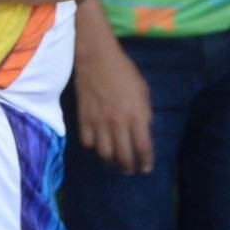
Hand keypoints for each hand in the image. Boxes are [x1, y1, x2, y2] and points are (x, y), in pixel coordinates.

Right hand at [71, 30, 155, 173]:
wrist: (97, 59)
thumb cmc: (124, 72)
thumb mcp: (143, 91)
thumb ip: (144, 113)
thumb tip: (144, 130)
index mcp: (137, 116)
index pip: (143, 148)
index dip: (146, 162)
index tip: (146, 168)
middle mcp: (118, 124)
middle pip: (123, 157)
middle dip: (128, 168)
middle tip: (130, 170)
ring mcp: (99, 123)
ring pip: (105, 154)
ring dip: (111, 161)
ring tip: (114, 161)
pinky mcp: (84, 120)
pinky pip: (88, 143)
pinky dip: (93, 147)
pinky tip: (98, 144)